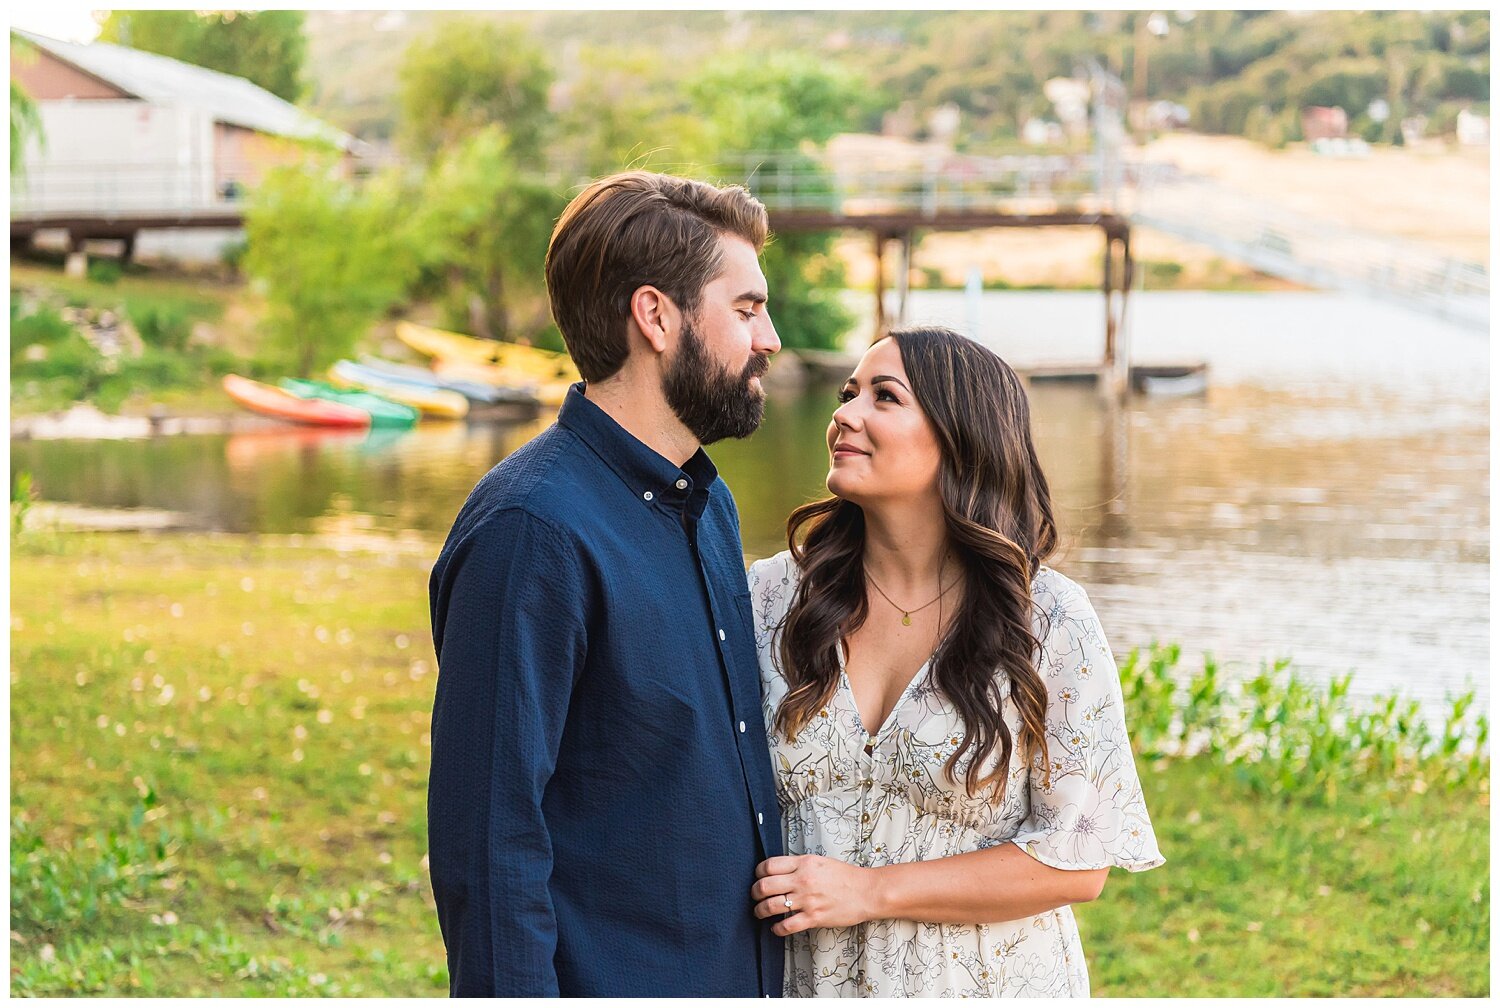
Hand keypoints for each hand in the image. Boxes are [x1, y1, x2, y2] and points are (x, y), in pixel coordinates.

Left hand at [750, 855, 880, 935]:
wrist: (866, 891)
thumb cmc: (845, 876)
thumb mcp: (819, 862)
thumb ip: (798, 865)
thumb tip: (778, 871)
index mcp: (803, 863)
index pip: (769, 865)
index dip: (758, 872)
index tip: (758, 877)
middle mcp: (802, 880)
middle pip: (764, 886)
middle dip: (754, 892)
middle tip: (754, 896)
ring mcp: (807, 900)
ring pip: (771, 906)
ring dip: (760, 910)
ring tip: (759, 912)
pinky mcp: (813, 918)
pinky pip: (786, 925)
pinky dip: (776, 928)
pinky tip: (775, 927)